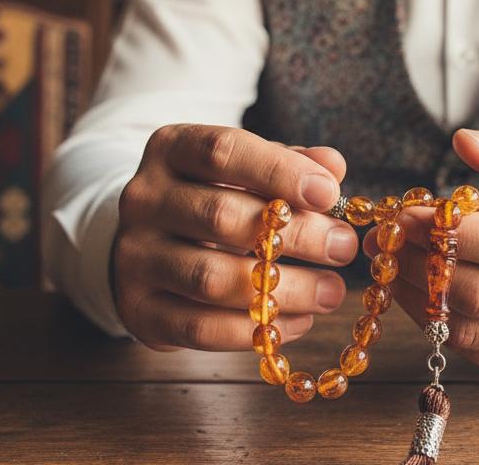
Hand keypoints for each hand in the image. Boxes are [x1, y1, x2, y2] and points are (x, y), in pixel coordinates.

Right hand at [115, 124, 358, 350]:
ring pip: (212, 278)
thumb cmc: (214, 195)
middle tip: (344, 247)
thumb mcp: (246, 168)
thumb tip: (333, 166)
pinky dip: (256, 329)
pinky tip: (299, 321)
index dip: (279, 170)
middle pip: (222, 216)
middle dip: (296, 235)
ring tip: (331, 291)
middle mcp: (143, 198)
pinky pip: (200, 327)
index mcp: (170, 149)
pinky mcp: (138, 310)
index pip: (223, 151)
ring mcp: (134, 257)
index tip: (330, 193)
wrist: (148, 241)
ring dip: (284, 290)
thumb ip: (288, 162)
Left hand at [363, 123, 478, 377]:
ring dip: (416, 295)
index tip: (405, 214)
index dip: (449, 232)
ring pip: (468, 329)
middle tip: (385, 239)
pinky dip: (432, 320)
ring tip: (390, 260)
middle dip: (420, 264)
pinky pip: (470, 349)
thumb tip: (465, 142)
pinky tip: (415, 287)